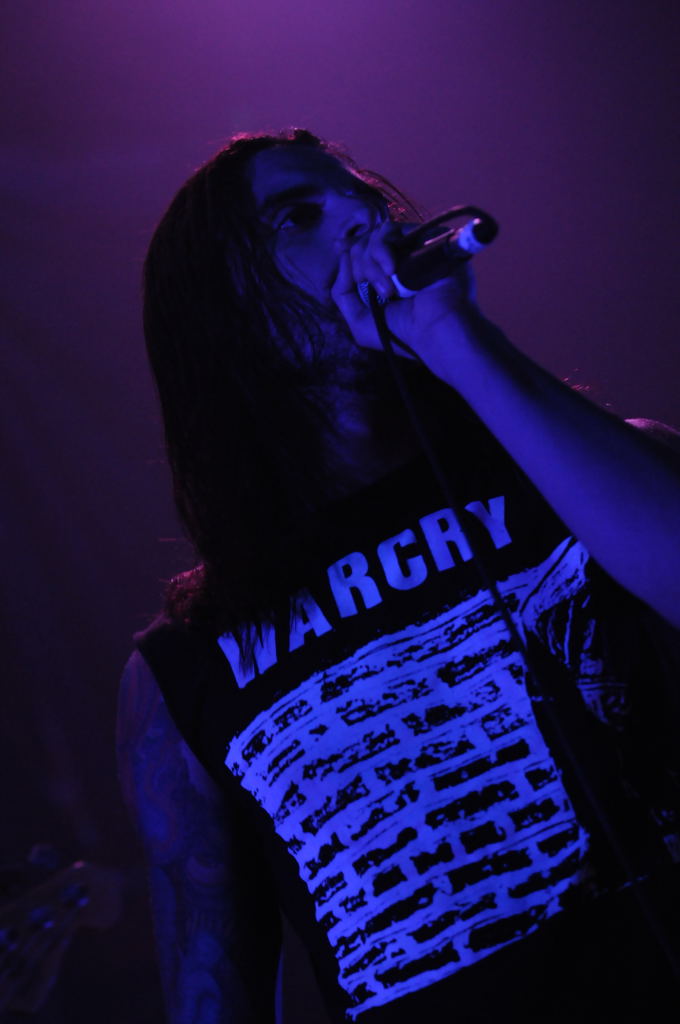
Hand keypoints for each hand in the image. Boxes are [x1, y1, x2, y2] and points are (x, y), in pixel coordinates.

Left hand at [330, 221, 478, 357]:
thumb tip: (342, 256)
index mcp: (384, 276)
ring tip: (388, 290)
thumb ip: (342, 292)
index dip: (348, 251)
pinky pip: (389, 230)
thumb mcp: (360, 322)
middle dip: (361, 268)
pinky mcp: (423, 237)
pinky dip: (381, 250)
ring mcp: (411, 247)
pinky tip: (391, 270)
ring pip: (372, 237)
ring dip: (371, 264)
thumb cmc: (402, 333)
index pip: (359, 251)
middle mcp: (397, 259)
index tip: (344, 256)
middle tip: (378, 292)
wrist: (436, 331)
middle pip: (362, 244)